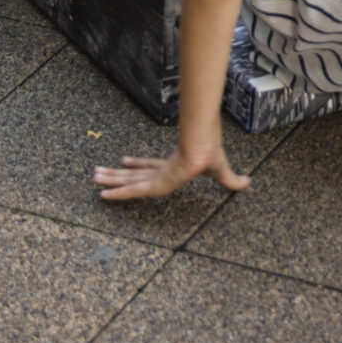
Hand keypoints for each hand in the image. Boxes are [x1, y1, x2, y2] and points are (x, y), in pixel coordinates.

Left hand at [93, 143, 248, 201]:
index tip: (124, 163)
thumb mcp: (221, 172)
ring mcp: (154, 176)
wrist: (202, 149)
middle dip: (116, 175)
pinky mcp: (152, 183)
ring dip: (110, 180)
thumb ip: (232, 181)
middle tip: (97, 173)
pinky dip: (117, 192)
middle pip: (134, 175)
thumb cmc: (210, 155)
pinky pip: (131, 191)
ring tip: (92, 177)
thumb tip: (249, 183)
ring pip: (128, 181)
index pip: (151, 168)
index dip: (137, 166)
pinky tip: (102, 193)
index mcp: (172, 167)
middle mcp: (160, 171)